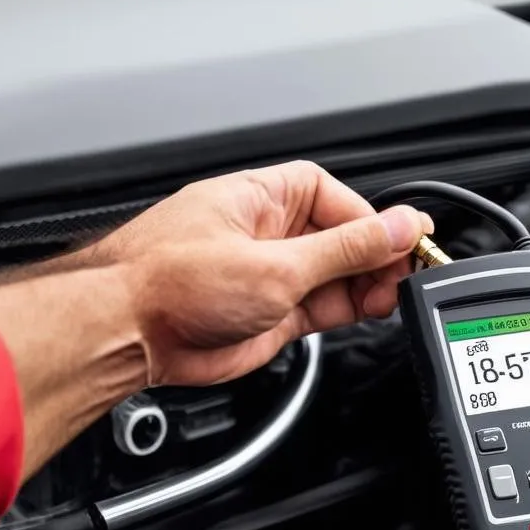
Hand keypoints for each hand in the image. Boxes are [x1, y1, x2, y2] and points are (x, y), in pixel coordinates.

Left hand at [87, 161, 430, 385]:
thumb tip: (396, 226)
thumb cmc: (168, 280)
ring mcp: (268, 274)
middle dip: (375, 253)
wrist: (125, 333)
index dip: (373, 217)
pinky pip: (322, 304)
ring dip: (366, 283)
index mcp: (262, 198)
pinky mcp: (269, 313)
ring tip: (392, 294)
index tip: (405, 237)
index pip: (335, 197)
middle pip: (341, 236)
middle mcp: (267, 233)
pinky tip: (371, 308)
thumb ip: (345, 249)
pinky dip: (350, 308)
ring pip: (336, 274)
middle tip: (405, 271)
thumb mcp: (276, 263)